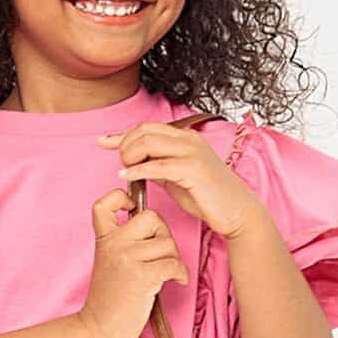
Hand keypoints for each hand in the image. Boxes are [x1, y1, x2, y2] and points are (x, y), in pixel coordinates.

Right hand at [78, 187, 189, 337]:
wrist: (100, 327)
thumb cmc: (110, 297)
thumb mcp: (108, 261)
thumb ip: (124, 241)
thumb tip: (154, 226)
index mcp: (104, 238)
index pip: (106, 203)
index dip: (121, 197)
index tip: (131, 208)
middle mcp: (115, 244)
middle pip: (152, 218)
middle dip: (163, 233)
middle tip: (161, 253)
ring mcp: (128, 259)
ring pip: (167, 243)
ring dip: (173, 259)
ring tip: (166, 273)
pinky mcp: (143, 277)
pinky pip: (174, 263)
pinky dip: (180, 273)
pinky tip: (176, 281)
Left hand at [96, 119, 263, 238]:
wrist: (235, 211)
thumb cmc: (208, 196)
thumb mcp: (178, 176)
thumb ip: (158, 166)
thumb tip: (137, 163)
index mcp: (185, 137)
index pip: (147, 126)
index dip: (122, 134)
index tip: (102, 142)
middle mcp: (188, 139)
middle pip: (144, 130)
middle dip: (125, 145)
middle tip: (122, 164)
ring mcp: (192, 152)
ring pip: (149, 142)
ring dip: (130, 155)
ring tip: (125, 171)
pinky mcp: (193, 169)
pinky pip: (158, 165)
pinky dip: (138, 170)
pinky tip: (127, 176)